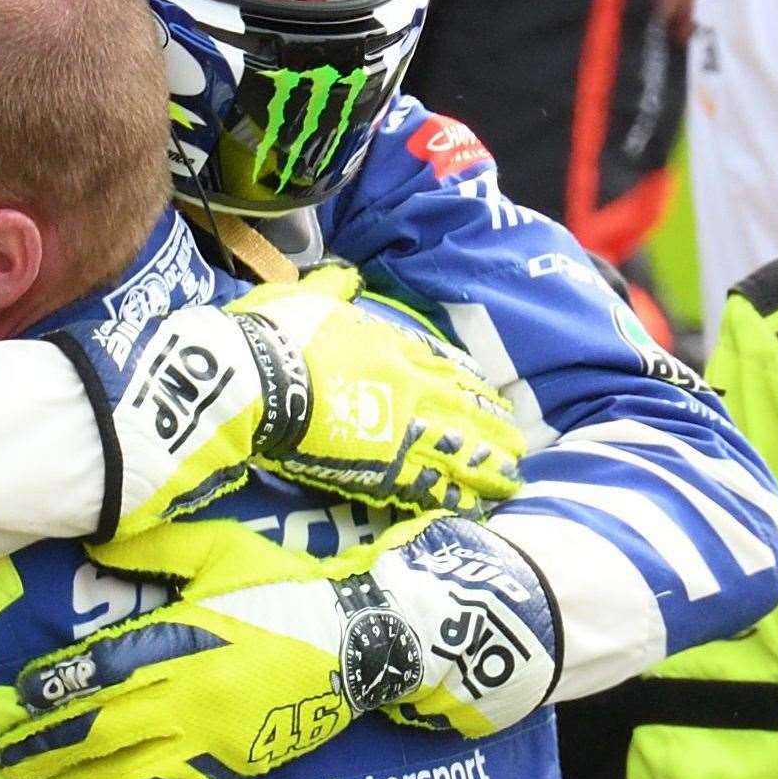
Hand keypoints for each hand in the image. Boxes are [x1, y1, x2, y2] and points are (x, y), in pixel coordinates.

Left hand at [0, 514, 558, 778]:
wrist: (361, 639)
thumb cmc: (288, 587)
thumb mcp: (224, 549)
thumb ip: (158, 546)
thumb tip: (95, 542)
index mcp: (184, 641)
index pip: (104, 671)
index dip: (59, 689)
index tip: (20, 698)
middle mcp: (190, 697)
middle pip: (105, 732)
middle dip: (51, 750)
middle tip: (9, 763)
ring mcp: (213, 740)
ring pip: (131, 776)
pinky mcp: (236, 768)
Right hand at [229, 264, 523, 514]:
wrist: (261, 377)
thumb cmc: (278, 334)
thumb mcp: (308, 297)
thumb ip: (332, 287)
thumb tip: (345, 273)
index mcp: (392, 346)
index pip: (446, 367)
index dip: (473, 386)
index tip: (492, 398)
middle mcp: (409, 385)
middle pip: (465, 410)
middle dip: (494, 429)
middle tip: (516, 444)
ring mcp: (402, 427)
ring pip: (460, 449)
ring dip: (488, 465)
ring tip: (509, 478)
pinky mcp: (385, 467)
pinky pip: (430, 484)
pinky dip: (455, 495)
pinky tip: (472, 505)